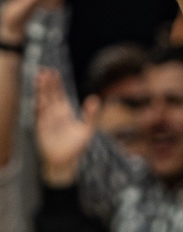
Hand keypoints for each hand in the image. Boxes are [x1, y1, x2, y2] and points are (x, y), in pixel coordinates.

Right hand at [34, 68, 96, 185]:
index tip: (53, 71)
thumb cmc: (76, 146)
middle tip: (44, 70)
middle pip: (50, 94)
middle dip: (47, 83)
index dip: (56, 83)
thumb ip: (91, 114)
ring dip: (41, 91)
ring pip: (43, 102)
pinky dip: (39, 107)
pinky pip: (39, 116)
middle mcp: (54, 113)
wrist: (66, 162)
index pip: (59, 93)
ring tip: (40, 79)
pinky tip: (39, 99)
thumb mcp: (87, 129)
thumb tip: (95, 98)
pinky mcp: (41, 128)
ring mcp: (47, 120)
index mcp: (64, 111)